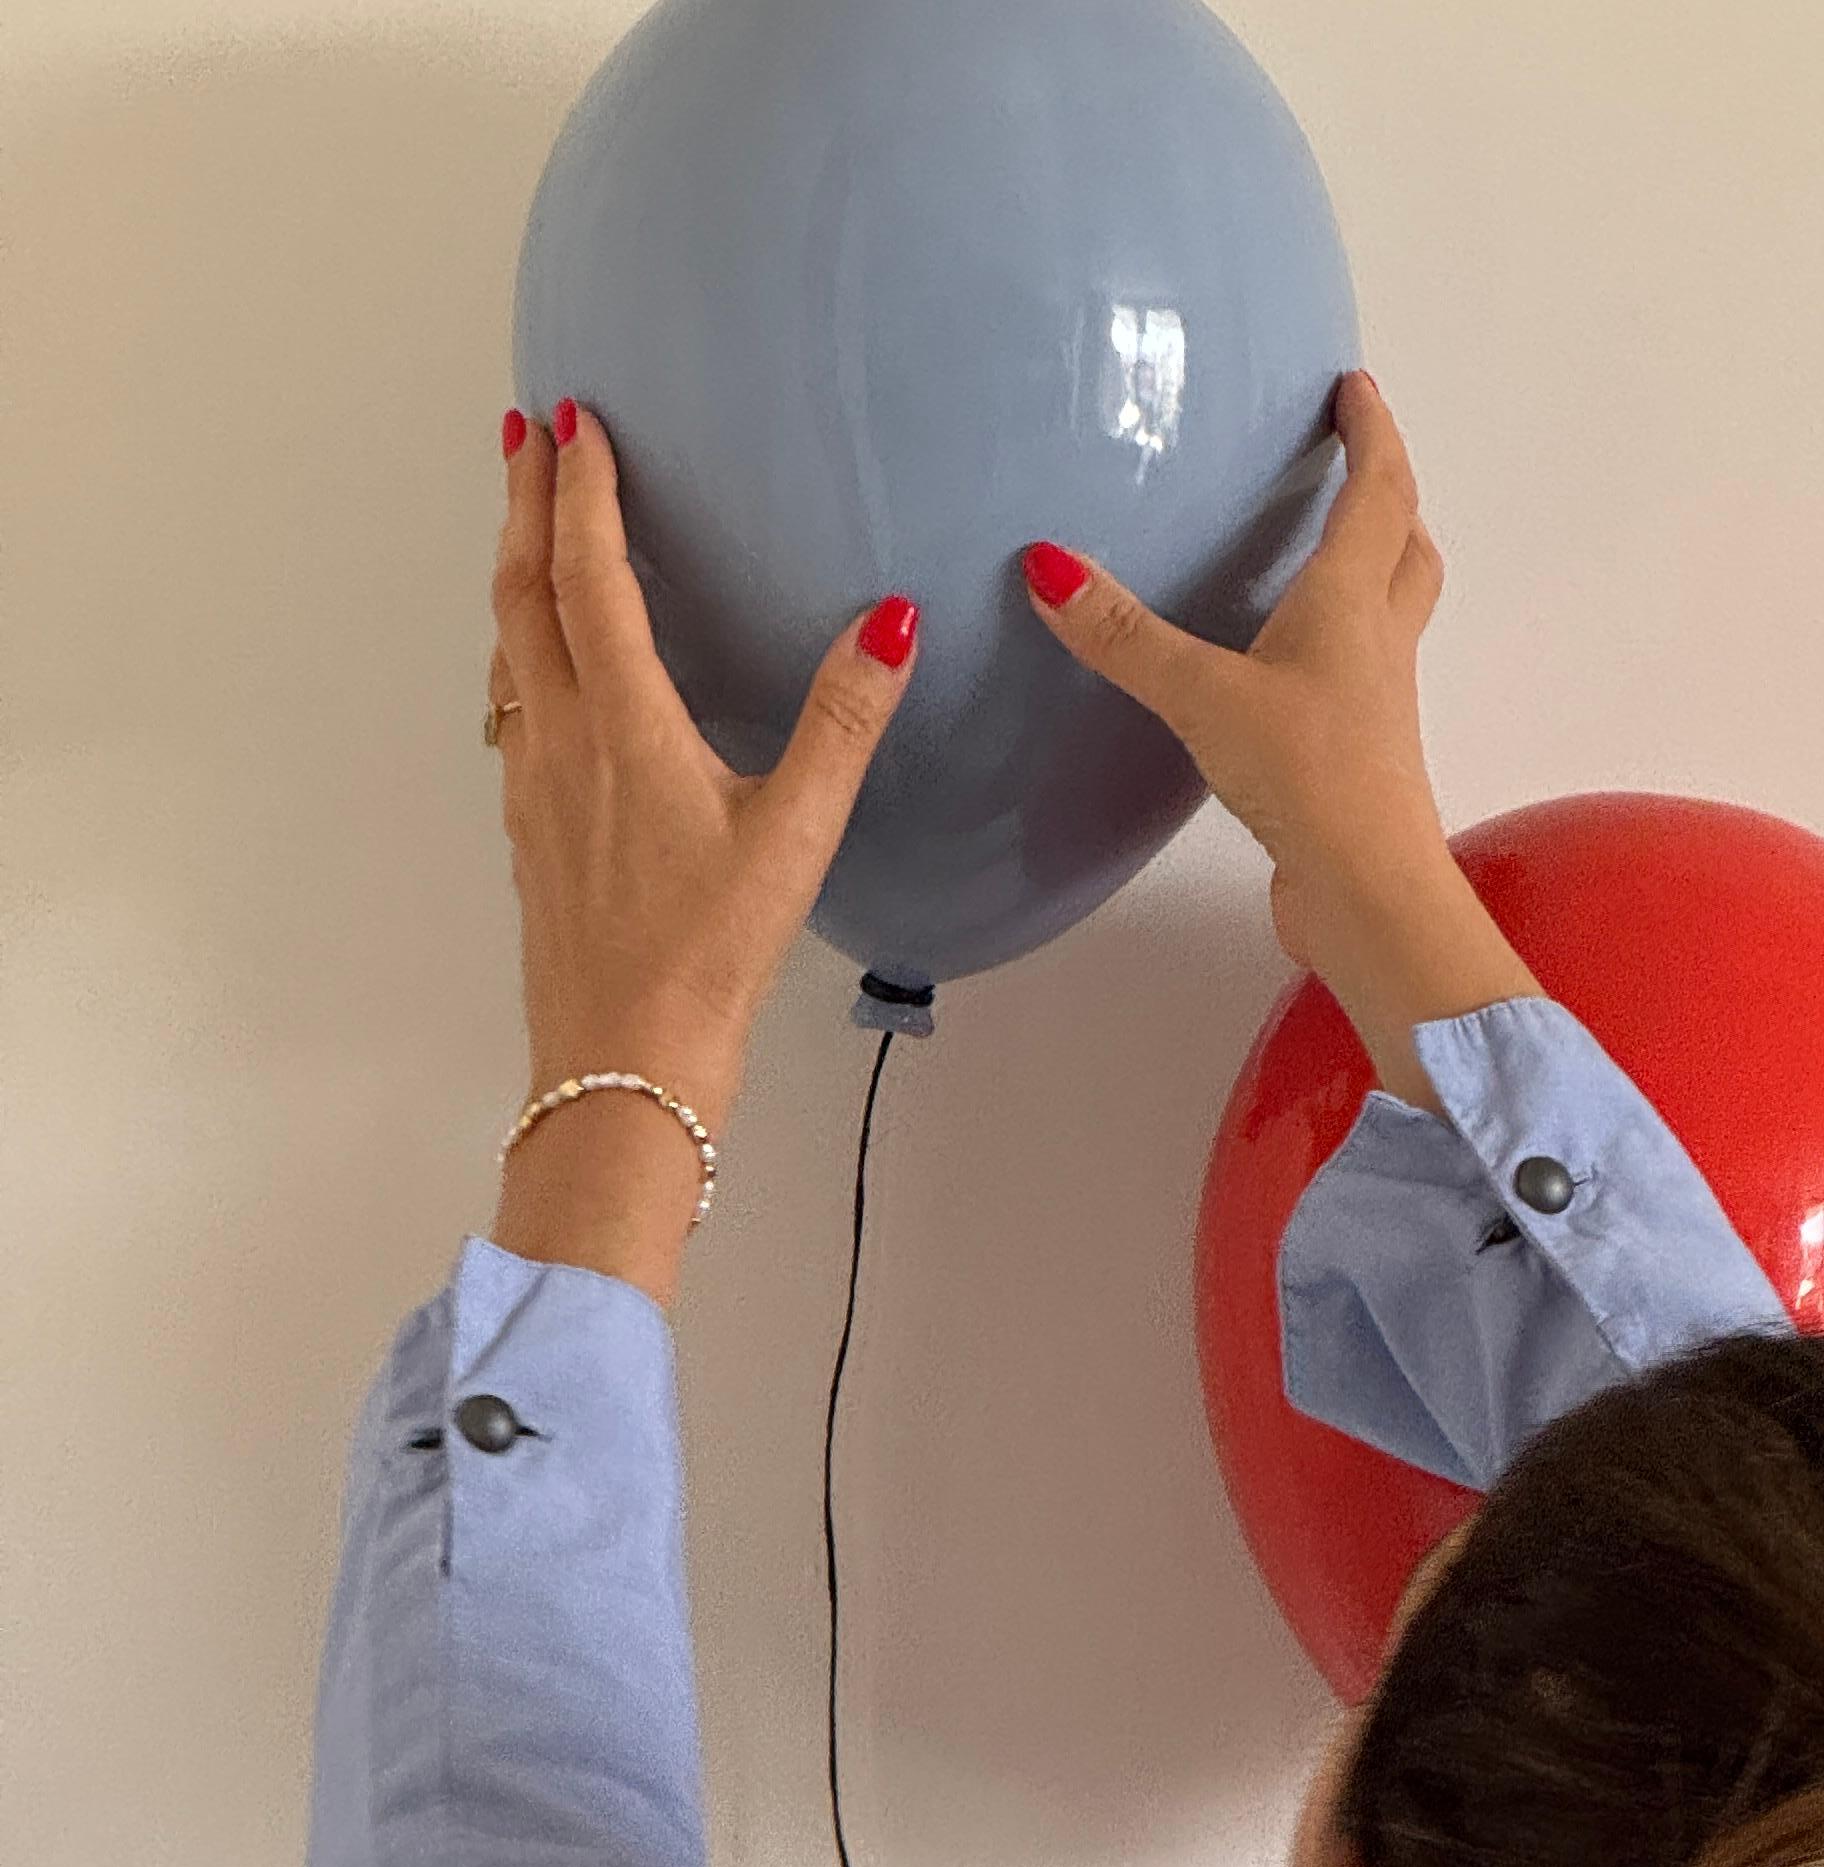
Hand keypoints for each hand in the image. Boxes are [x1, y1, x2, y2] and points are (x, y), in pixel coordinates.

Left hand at [487, 398, 919, 1291]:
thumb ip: (844, 722)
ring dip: (515, 569)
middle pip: (523, 591)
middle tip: (527, 431)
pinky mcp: (530, 831)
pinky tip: (541, 661)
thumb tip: (891, 620)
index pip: (589, 574)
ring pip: (506, 647)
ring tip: (528, 520)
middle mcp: (560, 738)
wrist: (621, 1066)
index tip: (575, 417)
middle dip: (526, 502)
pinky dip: (521, 647)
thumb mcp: (795, 836)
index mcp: (622, 723)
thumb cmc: (708, 960)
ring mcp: (533, 785)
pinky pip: (513, 707)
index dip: (582, 489)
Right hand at [1020, 371, 1540, 1103]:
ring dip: (1380, 571)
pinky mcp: (1364, 761)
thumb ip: (1127, 638)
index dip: (1371, 433)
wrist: (1369, 897)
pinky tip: (1299, 668)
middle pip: (1408, 551)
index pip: (1377, 492)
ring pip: (1395, 616)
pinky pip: (1365, 678)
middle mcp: (1378, 644)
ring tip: (1337, 554)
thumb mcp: (1205, 699)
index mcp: (1352, 603)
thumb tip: (1048, 568)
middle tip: (1363, 465)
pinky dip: (1347, 646)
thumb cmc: (1309, 781)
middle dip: (1391, 498)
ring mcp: (1378, 707)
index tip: (1357, 387)